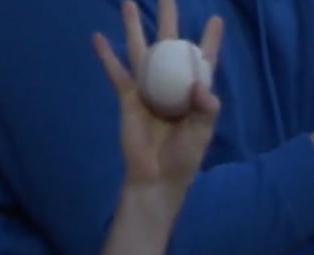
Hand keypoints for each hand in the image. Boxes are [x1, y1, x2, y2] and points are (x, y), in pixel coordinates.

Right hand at [94, 0, 222, 196]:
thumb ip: (205, 110)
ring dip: (133, 28)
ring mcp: (148, 89)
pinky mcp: (128, 98)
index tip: (215, 18)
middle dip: (168, 20)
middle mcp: (171, 84)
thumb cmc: (184, 158)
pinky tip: (97, 37)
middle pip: (169, 45)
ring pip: (140, 51)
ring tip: (128, 3)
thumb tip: (202, 85)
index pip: (204, 60)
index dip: (210, 40)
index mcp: (194, 92)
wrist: (155, 178)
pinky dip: (107, 56)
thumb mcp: (201, 135)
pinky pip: (117, 73)